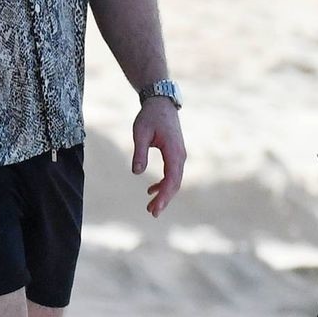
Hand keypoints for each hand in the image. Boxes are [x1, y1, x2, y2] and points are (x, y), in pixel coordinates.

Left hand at [132, 98, 184, 217]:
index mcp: (174, 152)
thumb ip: (139, 153)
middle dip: (164, 199)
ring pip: (174, 181)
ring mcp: (180, 156)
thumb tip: (137, 172)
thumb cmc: (150, 116)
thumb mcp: (140, 133)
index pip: (171, 179)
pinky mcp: (175, 155)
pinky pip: (172, 174)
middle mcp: (180, 156)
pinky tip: (151, 191)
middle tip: (152, 213)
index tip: (156, 208)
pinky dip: (163, 184)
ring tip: (151, 207)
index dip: (164, 195)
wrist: (161, 103)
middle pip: (175, 184)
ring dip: (164, 194)